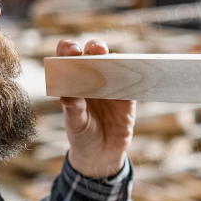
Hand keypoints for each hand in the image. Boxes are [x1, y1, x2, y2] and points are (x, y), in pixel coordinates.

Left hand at [56, 38, 134, 178]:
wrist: (102, 153)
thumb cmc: (82, 135)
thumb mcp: (76, 125)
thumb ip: (73, 109)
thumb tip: (67, 94)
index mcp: (72, 81)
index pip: (67, 58)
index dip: (68, 49)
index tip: (71, 51)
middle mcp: (91, 77)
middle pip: (92, 53)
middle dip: (95, 47)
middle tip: (97, 50)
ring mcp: (111, 83)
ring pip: (113, 62)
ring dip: (115, 57)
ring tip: (115, 60)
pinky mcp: (127, 94)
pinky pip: (132, 79)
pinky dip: (133, 74)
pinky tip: (134, 72)